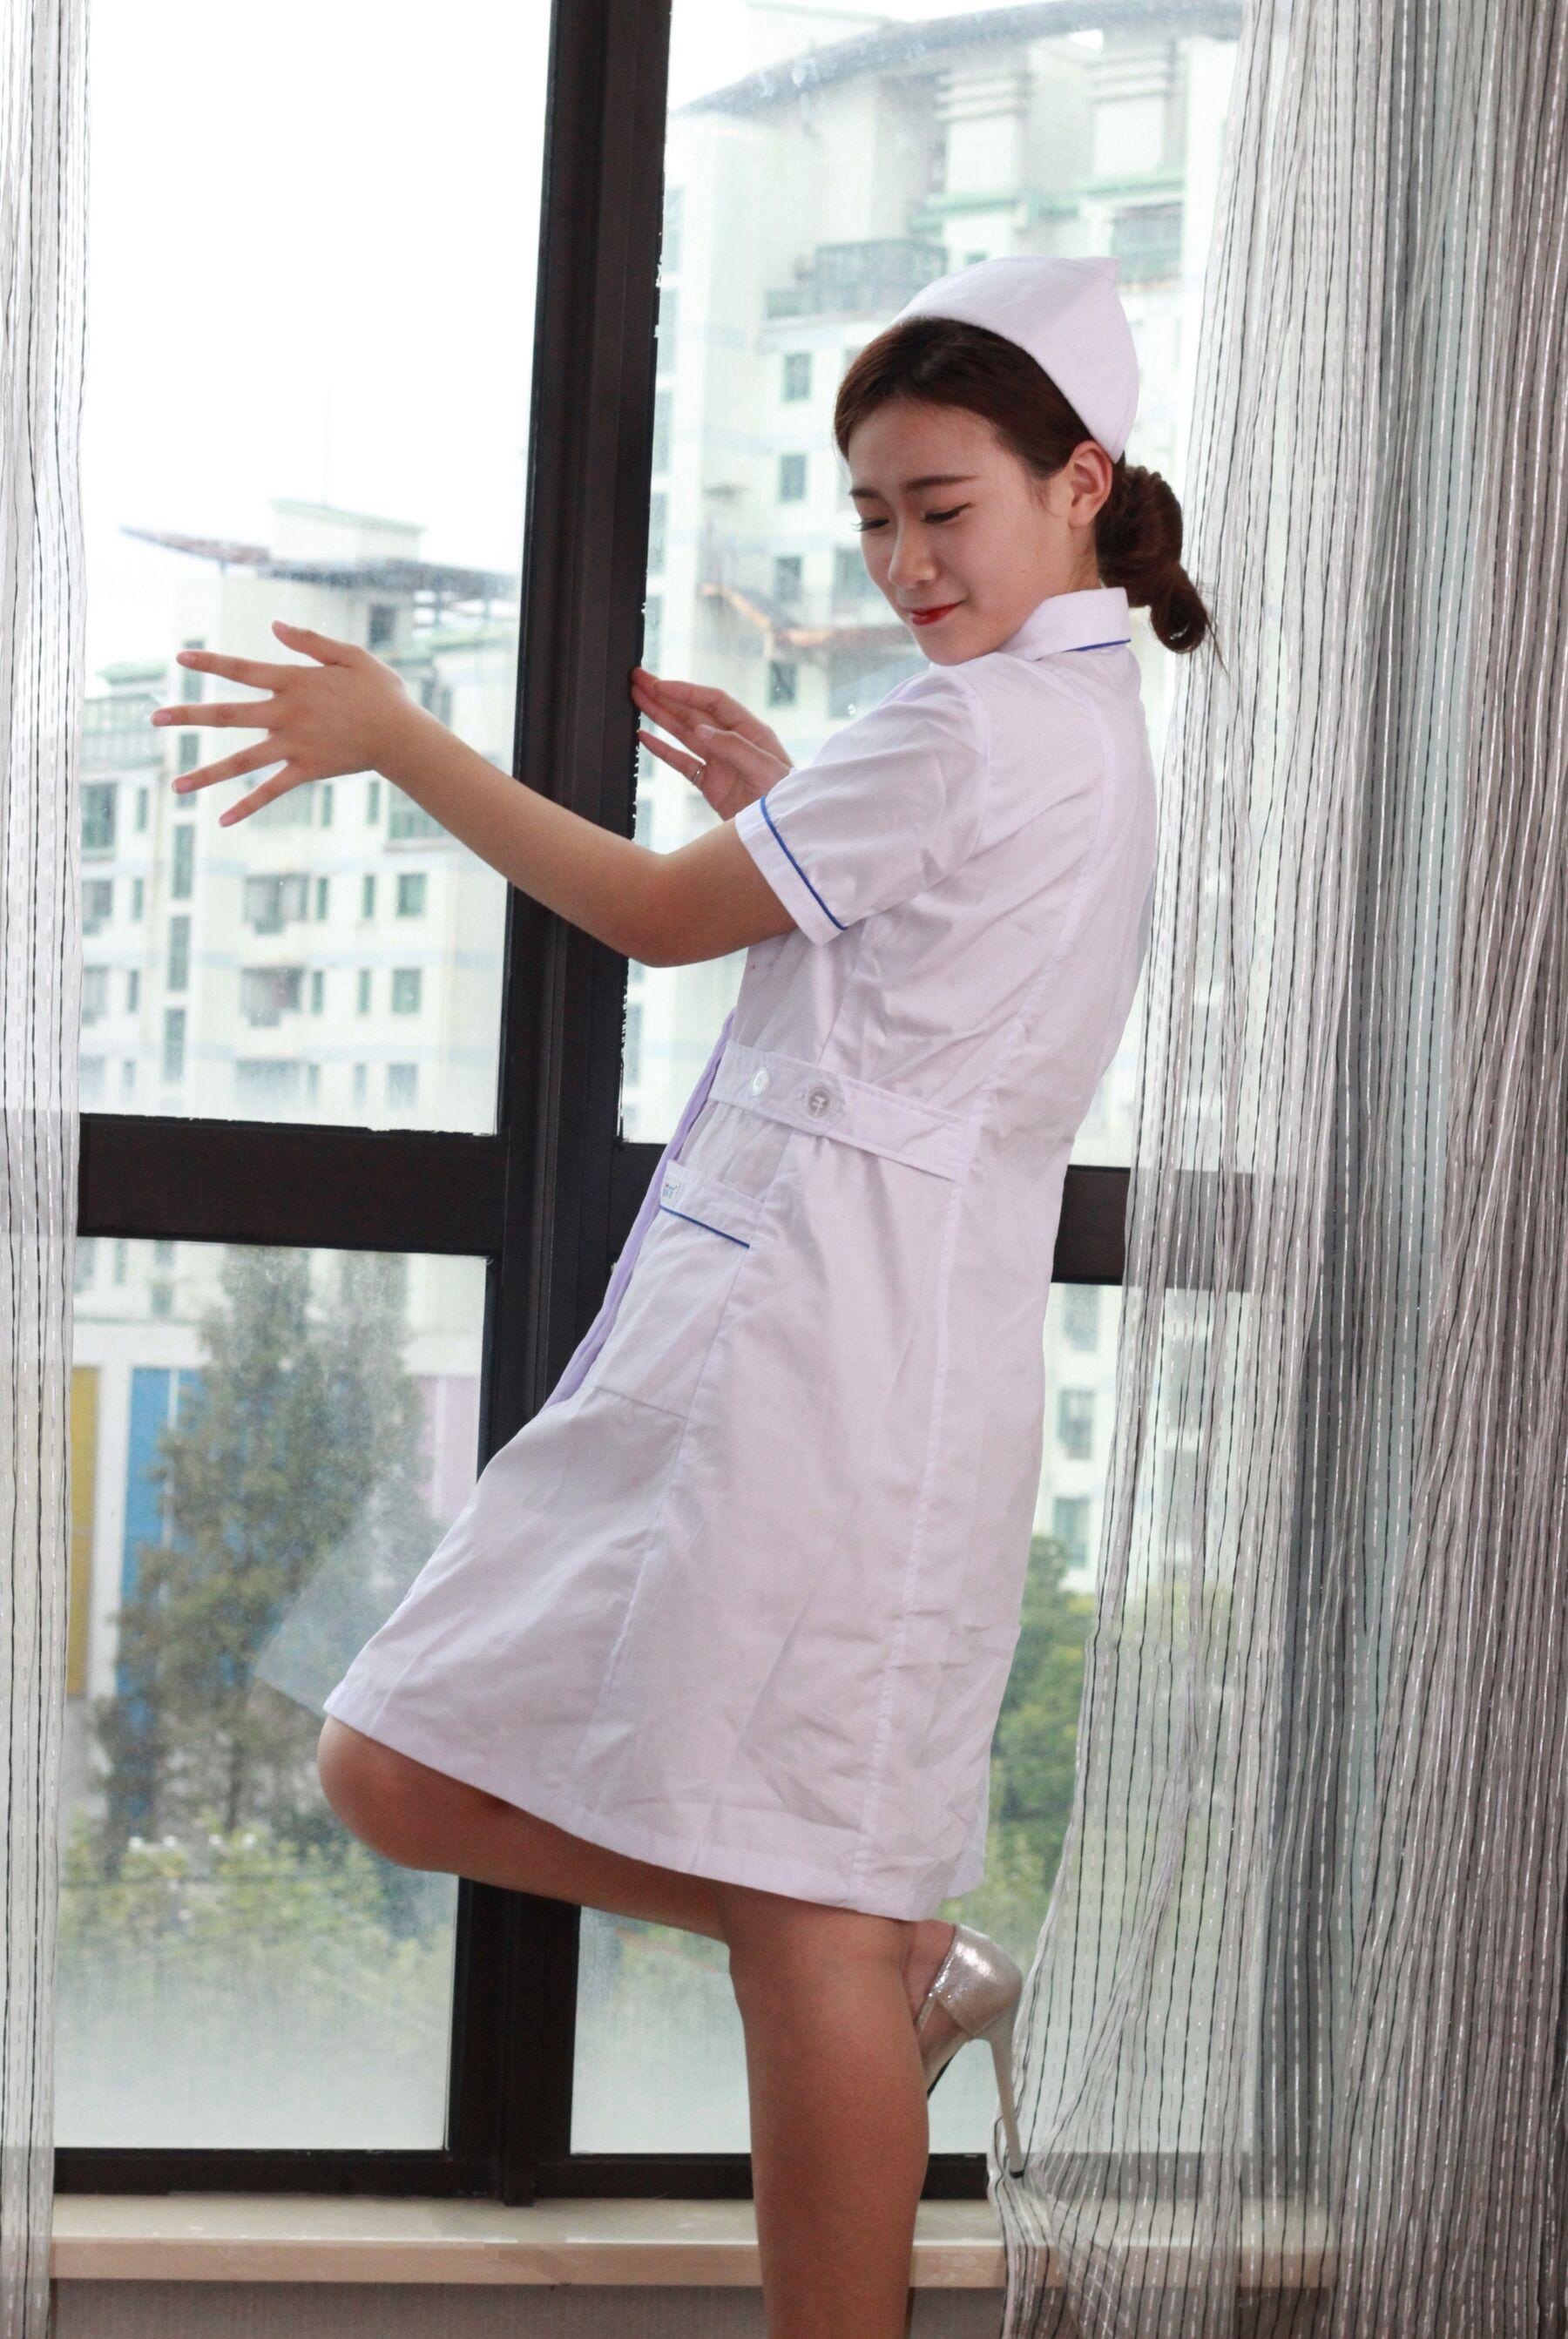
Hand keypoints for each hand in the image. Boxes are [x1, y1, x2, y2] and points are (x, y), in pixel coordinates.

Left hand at [148, 619, 422, 825]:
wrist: (403, 735)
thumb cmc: (380, 692)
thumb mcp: (350, 655)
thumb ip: (310, 641)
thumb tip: (274, 626)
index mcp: (293, 681)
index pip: (241, 670)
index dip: (209, 663)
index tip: (179, 659)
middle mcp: (286, 713)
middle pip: (227, 714)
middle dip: (189, 715)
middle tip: (154, 718)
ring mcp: (294, 745)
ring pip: (242, 760)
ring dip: (206, 773)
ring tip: (175, 785)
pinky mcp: (306, 771)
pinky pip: (271, 790)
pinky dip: (247, 806)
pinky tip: (222, 820)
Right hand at [629, 666, 791, 819]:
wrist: (784, 834)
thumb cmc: (785, 798)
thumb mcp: (765, 769)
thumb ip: (734, 747)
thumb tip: (701, 730)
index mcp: (750, 731)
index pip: (713, 702)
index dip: (686, 691)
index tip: (660, 685)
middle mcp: (732, 742)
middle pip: (693, 712)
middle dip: (665, 695)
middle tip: (639, 679)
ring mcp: (719, 762)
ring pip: (683, 733)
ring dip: (660, 715)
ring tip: (636, 699)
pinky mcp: (710, 784)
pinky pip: (681, 762)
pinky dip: (662, 750)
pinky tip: (645, 737)